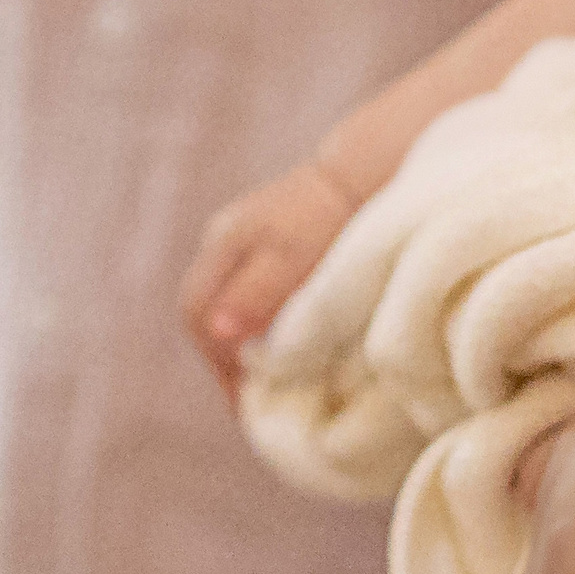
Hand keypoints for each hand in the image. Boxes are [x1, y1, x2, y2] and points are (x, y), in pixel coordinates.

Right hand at [176, 161, 356, 398]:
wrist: (375, 169)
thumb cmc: (336, 213)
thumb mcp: (296, 254)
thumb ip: (257, 292)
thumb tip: (218, 333)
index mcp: (224, 243)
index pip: (199, 317)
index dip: (218, 364)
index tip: (246, 404)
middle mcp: (227, 240)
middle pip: (209, 315)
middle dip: (228, 361)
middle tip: (258, 402)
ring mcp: (251, 238)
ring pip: (233, 306)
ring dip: (247, 345)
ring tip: (275, 382)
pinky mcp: (279, 242)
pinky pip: (258, 295)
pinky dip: (267, 326)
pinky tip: (292, 345)